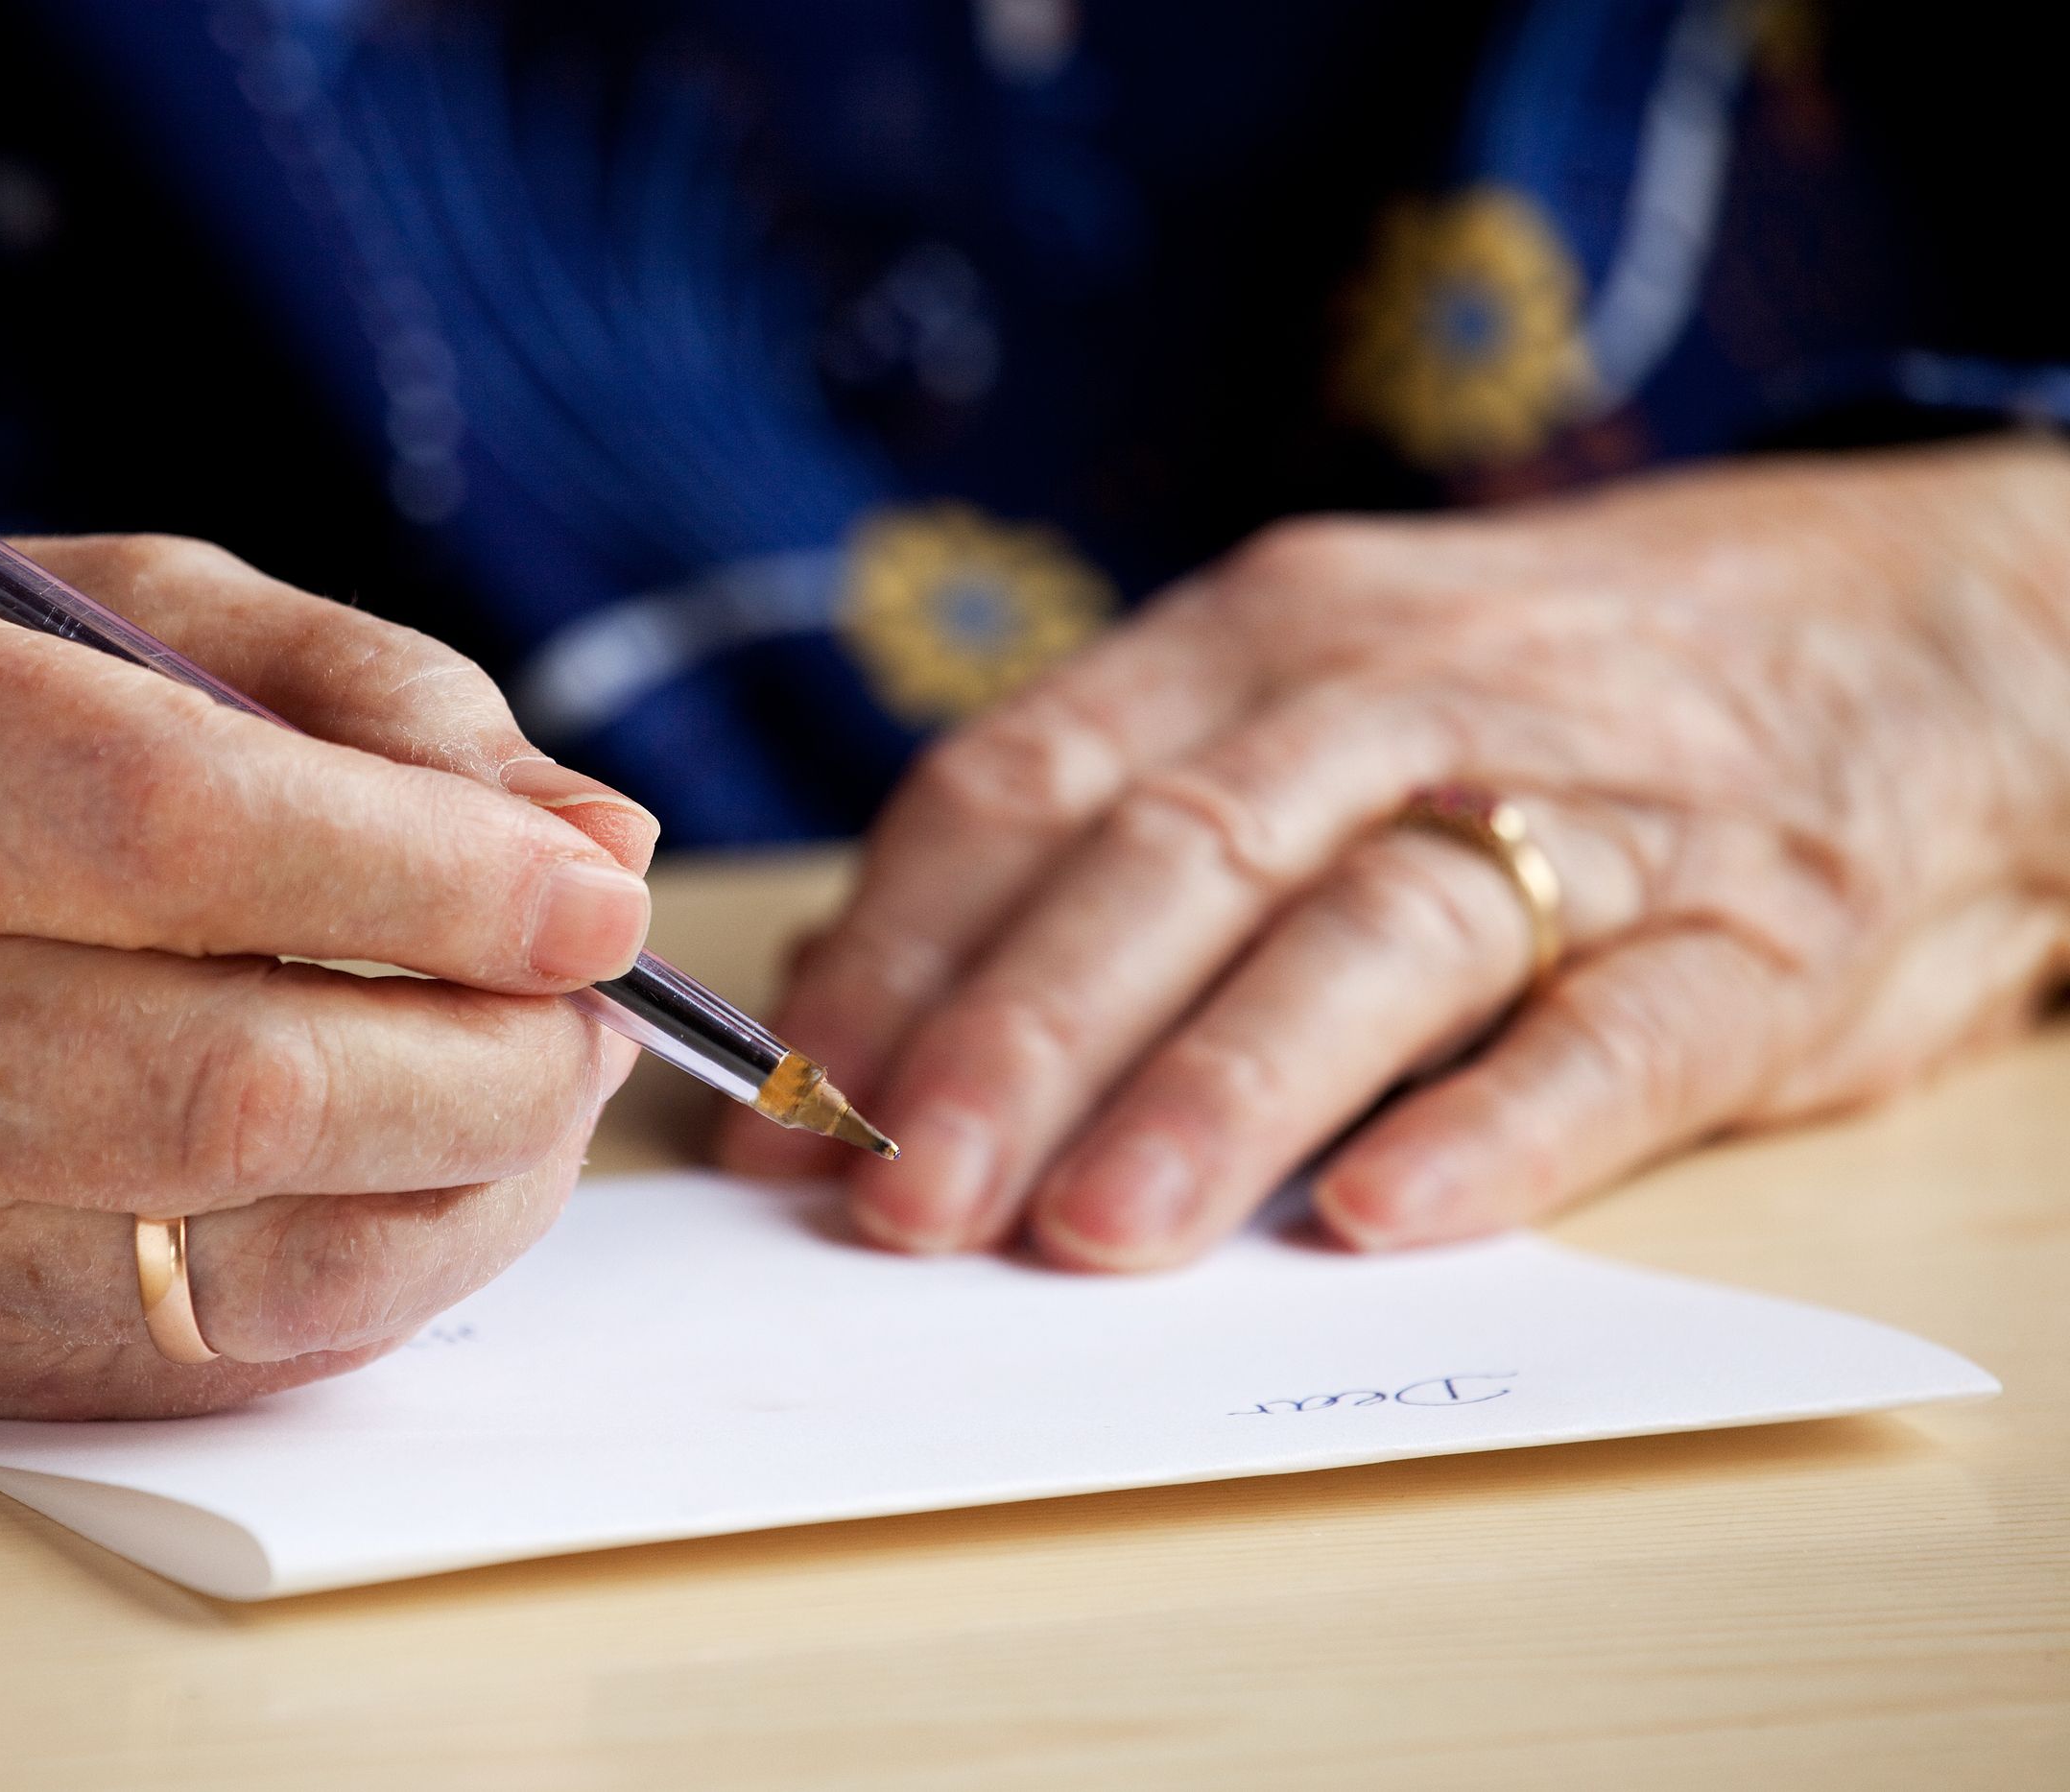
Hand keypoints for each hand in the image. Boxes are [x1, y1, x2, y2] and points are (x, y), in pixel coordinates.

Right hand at [0, 535, 657, 1415]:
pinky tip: (427, 1164)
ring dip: (483, 1178)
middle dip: (498, 1056)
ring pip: (268, 1258)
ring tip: (538, 1075)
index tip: (603, 893)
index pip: (189, 838)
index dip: (442, 876)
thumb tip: (602, 847)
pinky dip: (393, 1261)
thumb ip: (369, 698)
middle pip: (246, 1087)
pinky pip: (236, 1354)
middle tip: (596, 999)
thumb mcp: (105, 616)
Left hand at [724, 438, 2069, 1267]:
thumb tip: (858, 1005)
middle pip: (1176, 859)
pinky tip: (1386, 1218)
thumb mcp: (1309, 698)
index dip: (892, 952)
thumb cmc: (1534, 700)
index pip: (1026, 784)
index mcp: (1262, 641)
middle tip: (903, 1201)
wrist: (1920, 631)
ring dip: (1220, 1083)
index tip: (785, 1109)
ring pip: (1375, 933)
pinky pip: (1618, 1031)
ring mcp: (1590, 806)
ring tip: (1097, 1230)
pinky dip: (1499, 1126)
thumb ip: (1102, 835)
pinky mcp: (1754, 931)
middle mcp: (1403, 698)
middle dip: (1019, 1034)